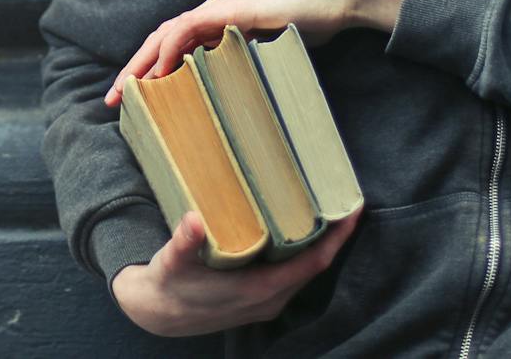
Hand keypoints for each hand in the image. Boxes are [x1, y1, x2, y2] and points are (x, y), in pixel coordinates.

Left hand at [105, 0, 405, 105]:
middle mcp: (210, 15)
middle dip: (134, 69)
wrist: (330, 1)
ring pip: (167, 34)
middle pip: (159, 41)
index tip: (133, 99)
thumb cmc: (305, 27)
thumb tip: (231, 102)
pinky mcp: (229, 11)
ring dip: (144, 61)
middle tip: (113, 100)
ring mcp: (218, 10)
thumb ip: (245, 68)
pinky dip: (172, 48)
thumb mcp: (267, 55)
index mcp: (216, 26)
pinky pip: (190, 28)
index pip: (172, 48)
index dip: (149, 71)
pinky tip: (162, 70)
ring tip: (128, 88)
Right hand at [111, 208, 362, 336]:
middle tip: (342, 198)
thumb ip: (184, 242)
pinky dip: (304, 252)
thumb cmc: (170, 284)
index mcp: (259, 289)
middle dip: (333, 235)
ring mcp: (267, 302)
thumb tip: (193, 220)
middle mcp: (270, 299)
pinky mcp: (261, 299)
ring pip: (305, 271)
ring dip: (320, 244)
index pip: (312, 264)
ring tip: (327, 209)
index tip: (351, 211)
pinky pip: (294, 274)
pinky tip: (301, 231)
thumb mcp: (173, 262)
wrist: (159, 314)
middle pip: (316, 266)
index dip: (335, 239)